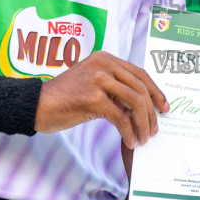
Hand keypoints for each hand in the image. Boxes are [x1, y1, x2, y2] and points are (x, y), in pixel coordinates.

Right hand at [35, 51, 167, 148]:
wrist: (36, 105)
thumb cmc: (64, 98)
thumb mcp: (92, 84)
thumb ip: (114, 88)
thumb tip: (140, 105)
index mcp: (105, 58)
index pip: (139, 73)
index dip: (155, 91)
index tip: (163, 106)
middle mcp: (103, 64)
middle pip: (140, 88)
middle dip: (151, 111)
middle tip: (155, 128)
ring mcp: (98, 80)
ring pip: (134, 101)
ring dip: (142, 123)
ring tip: (143, 137)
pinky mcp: (92, 98)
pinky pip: (120, 117)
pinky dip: (128, 131)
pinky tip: (130, 141)